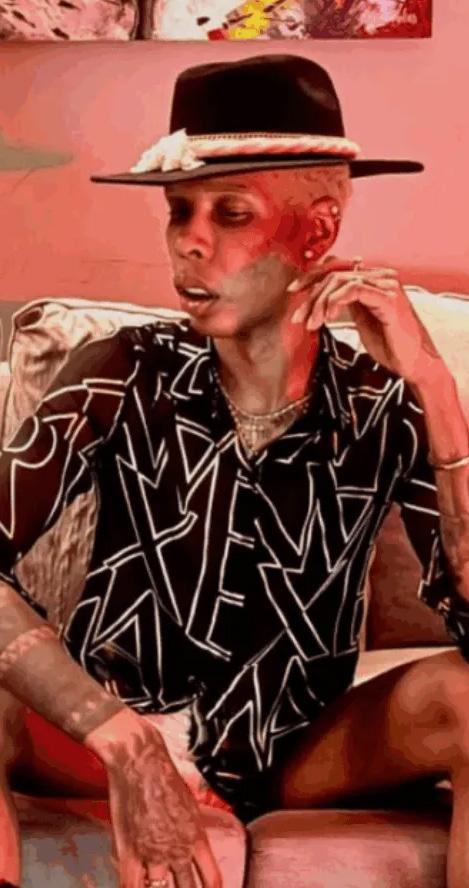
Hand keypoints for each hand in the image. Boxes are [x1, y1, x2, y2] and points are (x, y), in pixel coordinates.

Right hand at [87, 711, 221, 887]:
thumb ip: (190, 829)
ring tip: (158, 885)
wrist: (140, 762)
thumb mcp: (189, 804)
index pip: (212, 878)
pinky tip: (136, 887)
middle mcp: (177, 850)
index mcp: (196, 837)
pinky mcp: (129, 852)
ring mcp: (152, 854)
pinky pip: (131, 885)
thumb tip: (192, 843)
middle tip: (182, 887)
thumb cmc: (164, 776)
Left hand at [288, 257, 443, 385]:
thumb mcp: (361, 320)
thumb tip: (320, 296)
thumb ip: (346, 303)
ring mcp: (386, 286)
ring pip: (340, 281)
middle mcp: (381, 277)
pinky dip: (336, 301)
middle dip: (311, 296)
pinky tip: (329, 317)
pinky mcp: (389, 299)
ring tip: (313, 324)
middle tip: (298, 318)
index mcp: (373, 279)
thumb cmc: (389, 346)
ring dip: (320, 302)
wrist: (413, 364)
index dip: (311, 276)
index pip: (337, 267)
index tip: (293, 291)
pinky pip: (354, 289)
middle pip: (334, 273)